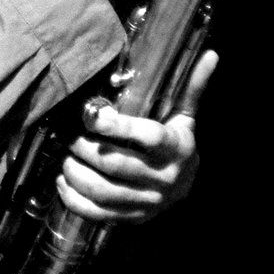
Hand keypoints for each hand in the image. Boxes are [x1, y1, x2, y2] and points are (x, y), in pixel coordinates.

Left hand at [56, 50, 217, 223]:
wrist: (186, 185)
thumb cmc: (178, 140)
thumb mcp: (186, 114)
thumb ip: (192, 86)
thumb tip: (210, 55)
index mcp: (175, 148)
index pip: (147, 137)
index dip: (117, 126)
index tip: (91, 114)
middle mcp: (163, 178)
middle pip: (117, 165)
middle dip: (86, 149)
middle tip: (69, 136)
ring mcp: (147, 202)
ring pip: (104, 192)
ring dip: (77, 175)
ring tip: (65, 157)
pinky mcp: (132, 218)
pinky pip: (99, 214)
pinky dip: (75, 200)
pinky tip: (63, 182)